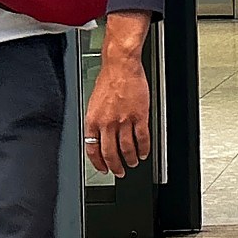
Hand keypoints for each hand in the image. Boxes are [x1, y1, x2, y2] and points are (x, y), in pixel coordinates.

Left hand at [86, 57, 151, 172]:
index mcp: (93, 120)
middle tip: (119, 171)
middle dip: (115, 166)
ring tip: (133, 162)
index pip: (92, 149)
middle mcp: (107, 123)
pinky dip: (144, 148)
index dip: (98, 163)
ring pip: (127, 149)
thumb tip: (98, 137)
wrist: (121, 66)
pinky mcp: (139, 116)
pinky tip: (144, 152)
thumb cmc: (108, 79)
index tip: (103, 168)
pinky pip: (142, 138)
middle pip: (110, 153)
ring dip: (130, 159)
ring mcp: (123, 120)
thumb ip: (96, 121)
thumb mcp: (94, 103)